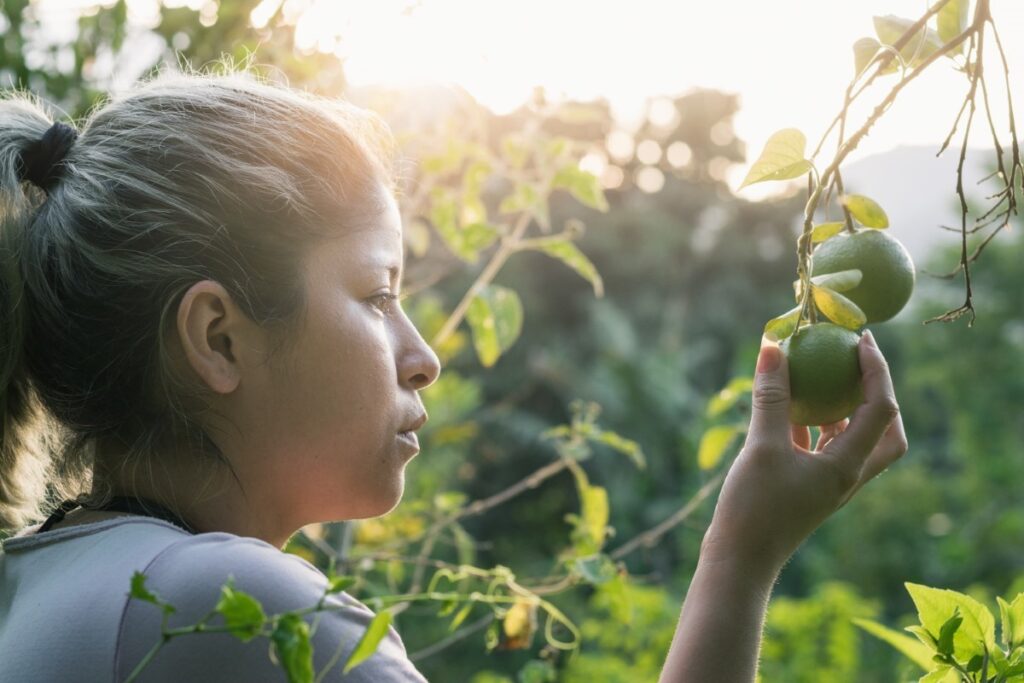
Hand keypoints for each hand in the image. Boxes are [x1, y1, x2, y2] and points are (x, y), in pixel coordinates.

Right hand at [700, 329, 907, 574]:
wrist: (739, 561)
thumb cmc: (754, 508)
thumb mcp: (761, 446)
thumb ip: (771, 397)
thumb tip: (773, 347)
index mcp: (849, 466)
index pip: (881, 408)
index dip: (876, 369)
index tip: (861, 338)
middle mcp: (847, 475)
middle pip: (886, 431)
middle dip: (879, 394)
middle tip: (859, 362)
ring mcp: (828, 483)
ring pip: (853, 439)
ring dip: (845, 407)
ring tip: (825, 376)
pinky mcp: (806, 487)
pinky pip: (821, 448)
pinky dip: (815, 423)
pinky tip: (790, 406)